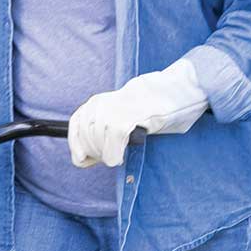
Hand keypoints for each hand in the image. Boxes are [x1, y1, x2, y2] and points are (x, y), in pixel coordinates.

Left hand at [69, 57, 209, 167]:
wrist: (175, 92)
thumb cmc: (146, 109)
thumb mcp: (116, 115)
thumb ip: (97, 132)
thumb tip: (81, 158)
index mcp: (94, 103)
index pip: (74, 129)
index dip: (78, 147)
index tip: (87, 157)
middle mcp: (99, 105)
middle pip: (86, 142)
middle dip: (97, 154)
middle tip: (113, 153)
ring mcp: (111, 111)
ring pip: (97, 146)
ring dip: (107, 156)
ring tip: (120, 151)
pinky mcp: (125, 120)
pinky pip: (111, 149)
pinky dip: (115, 156)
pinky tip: (121, 155)